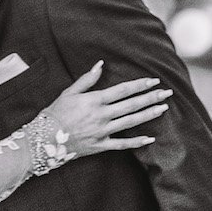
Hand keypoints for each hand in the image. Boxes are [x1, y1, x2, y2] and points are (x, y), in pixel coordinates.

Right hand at [47, 62, 172, 158]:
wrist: (44, 140)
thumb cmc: (55, 113)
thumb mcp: (68, 92)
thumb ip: (87, 79)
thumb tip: (100, 64)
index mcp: (95, 100)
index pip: (123, 90)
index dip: (140, 85)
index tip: (153, 81)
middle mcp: (102, 115)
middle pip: (132, 105)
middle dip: (151, 98)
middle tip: (167, 93)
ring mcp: (103, 131)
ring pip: (131, 122)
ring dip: (149, 114)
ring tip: (164, 108)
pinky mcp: (101, 146)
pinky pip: (122, 144)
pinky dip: (137, 142)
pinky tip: (150, 138)